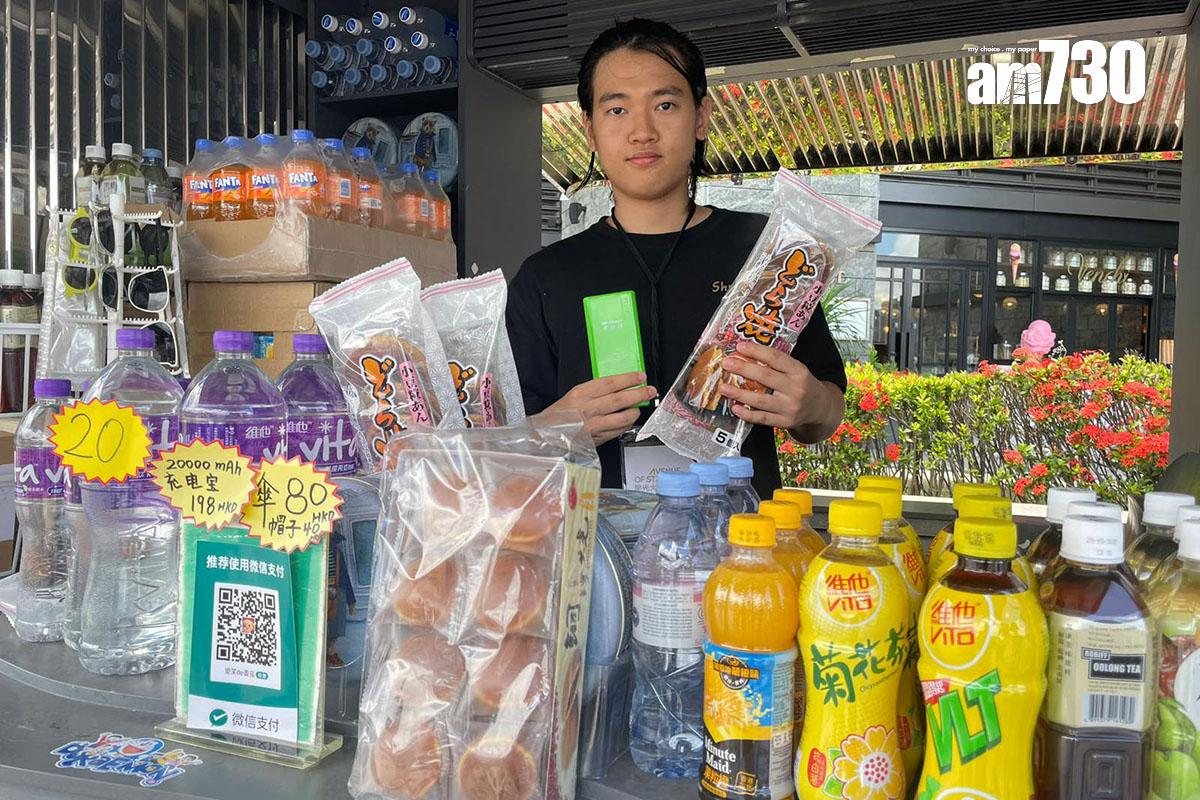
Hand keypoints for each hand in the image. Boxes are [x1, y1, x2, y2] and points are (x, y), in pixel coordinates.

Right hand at [546, 371, 656, 446]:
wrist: (546, 435)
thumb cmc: (559, 415)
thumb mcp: (574, 395)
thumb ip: (595, 391)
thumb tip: (619, 387)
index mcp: (581, 394)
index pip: (610, 383)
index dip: (628, 379)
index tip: (640, 376)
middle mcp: (588, 409)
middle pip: (620, 400)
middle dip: (639, 394)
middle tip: (650, 390)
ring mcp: (593, 426)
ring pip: (622, 418)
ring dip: (635, 412)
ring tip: (639, 407)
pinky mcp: (597, 439)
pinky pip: (618, 431)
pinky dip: (626, 425)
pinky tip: (628, 420)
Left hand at [718, 341, 841, 437]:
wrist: (820, 408)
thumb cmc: (801, 385)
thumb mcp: (795, 370)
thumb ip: (775, 364)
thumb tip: (744, 354)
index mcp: (798, 371)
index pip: (776, 358)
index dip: (757, 351)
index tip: (739, 347)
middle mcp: (795, 389)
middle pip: (766, 377)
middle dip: (743, 369)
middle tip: (726, 363)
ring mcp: (790, 407)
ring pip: (760, 400)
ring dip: (739, 394)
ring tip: (723, 387)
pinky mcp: (784, 422)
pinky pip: (762, 418)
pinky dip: (747, 414)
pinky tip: (734, 407)